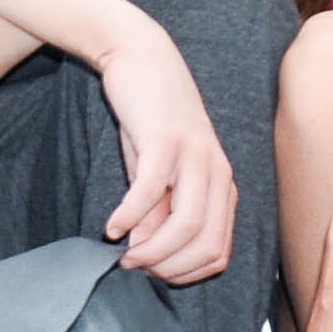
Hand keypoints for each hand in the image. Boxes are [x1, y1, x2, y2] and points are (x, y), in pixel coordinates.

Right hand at [91, 19, 236, 284]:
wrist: (142, 57)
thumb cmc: (149, 117)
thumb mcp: (156, 169)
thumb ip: (157, 210)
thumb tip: (143, 251)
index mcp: (222, 184)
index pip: (218, 250)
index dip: (185, 272)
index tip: (152, 274)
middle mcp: (217, 173)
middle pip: (206, 243)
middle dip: (169, 268)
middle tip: (135, 269)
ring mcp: (195, 156)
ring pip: (187, 224)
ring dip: (153, 250)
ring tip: (124, 256)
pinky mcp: (165, 140)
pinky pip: (151, 191)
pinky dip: (130, 217)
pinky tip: (111, 227)